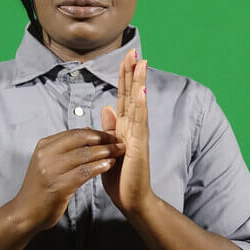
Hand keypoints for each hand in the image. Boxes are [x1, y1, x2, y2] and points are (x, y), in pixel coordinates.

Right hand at [14, 128, 125, 231]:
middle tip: (119, 142)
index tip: (111, 135)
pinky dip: (99, 167)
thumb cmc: (41, 187)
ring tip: (118, 152)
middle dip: (103, 140)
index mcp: (44, 145)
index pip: (74, 133)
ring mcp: (51, 171)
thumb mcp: (49, 161)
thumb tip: (88, 130)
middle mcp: (46, 155)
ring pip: (84, 155)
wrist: (26, 213)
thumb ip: (66, 146)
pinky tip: (109, 165)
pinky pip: (83, 173)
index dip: (96, 132)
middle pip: (80, 140)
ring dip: (104, 152)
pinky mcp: (58, 186)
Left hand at [101, 48, 152, 214]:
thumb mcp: (110, 147)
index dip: (124, 76)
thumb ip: (110, 127)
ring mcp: (138, 135)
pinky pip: (140, 122)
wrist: (131, 199)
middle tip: (135, 50)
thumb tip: (107, 106)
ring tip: (142, 63)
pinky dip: (141, 106)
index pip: (124, 96)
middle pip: (133, 94)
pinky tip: (142, 92)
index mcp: (124, 126)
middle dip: (133, 72)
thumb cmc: (121, 175)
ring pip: (138, 103)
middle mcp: (134, 126)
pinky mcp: (139, 145)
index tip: (127, 57)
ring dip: (140, 83)